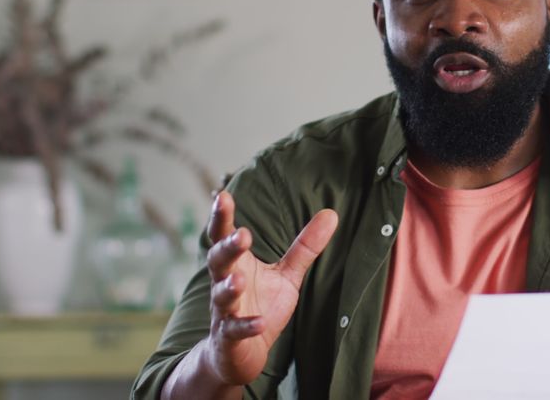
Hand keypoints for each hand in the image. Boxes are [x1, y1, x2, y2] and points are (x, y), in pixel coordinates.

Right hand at [203, 191, 337, 384]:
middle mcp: (224, 284)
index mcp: (237, 264)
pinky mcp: (229, 339)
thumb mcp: (286, 275)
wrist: (238, 354)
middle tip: (242, 234)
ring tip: (240, 279)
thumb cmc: (260, 306)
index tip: (222, 196)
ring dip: (229, 287)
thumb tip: (332, 212)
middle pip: (218, 261)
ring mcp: (225, 312)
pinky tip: (260, 323)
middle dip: (227, 248)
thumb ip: (304, 247)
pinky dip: (246, 326)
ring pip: (222, 296)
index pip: (224, 236)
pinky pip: (234, 331)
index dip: (221, 217)